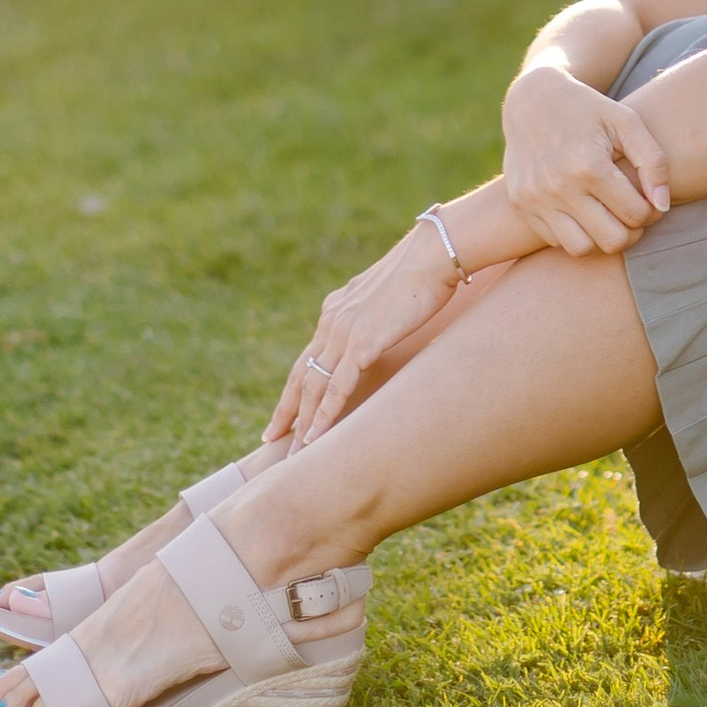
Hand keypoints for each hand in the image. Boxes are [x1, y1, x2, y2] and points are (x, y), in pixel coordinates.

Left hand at [268, 220, 462, 445]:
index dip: (297, 384)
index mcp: (337, 308)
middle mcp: (332, 320)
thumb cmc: (425, 269)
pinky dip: (322, 416)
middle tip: (270, 437)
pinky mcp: (362, 344)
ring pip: (313, 387)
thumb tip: (390, 321)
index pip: (310, 355)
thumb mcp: (392, 293)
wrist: (435, 253)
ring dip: (301, 423)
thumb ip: (380, 311)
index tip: (288, 407)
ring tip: (291, 454)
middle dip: (286, 409)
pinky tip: (314, 438)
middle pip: (300, 374)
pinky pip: (336, 389)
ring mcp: (344, 333)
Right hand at [502, 65, 671, 254]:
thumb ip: (653, 161)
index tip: (651, 201)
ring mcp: (536, 199)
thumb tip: (663, 205)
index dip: (652, 212)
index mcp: (588, 165)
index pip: (635, 214)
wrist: (532, 101)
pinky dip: (576, 233)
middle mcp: (558, 186)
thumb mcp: (626, 122)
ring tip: (611, 218)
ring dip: (603, 239)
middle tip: (634, 214)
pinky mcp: (521, 205)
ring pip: (582, 249)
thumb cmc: (589, 110)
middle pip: (611, 240)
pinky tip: (586, 212)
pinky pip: (556, 240)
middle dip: (632, 232)